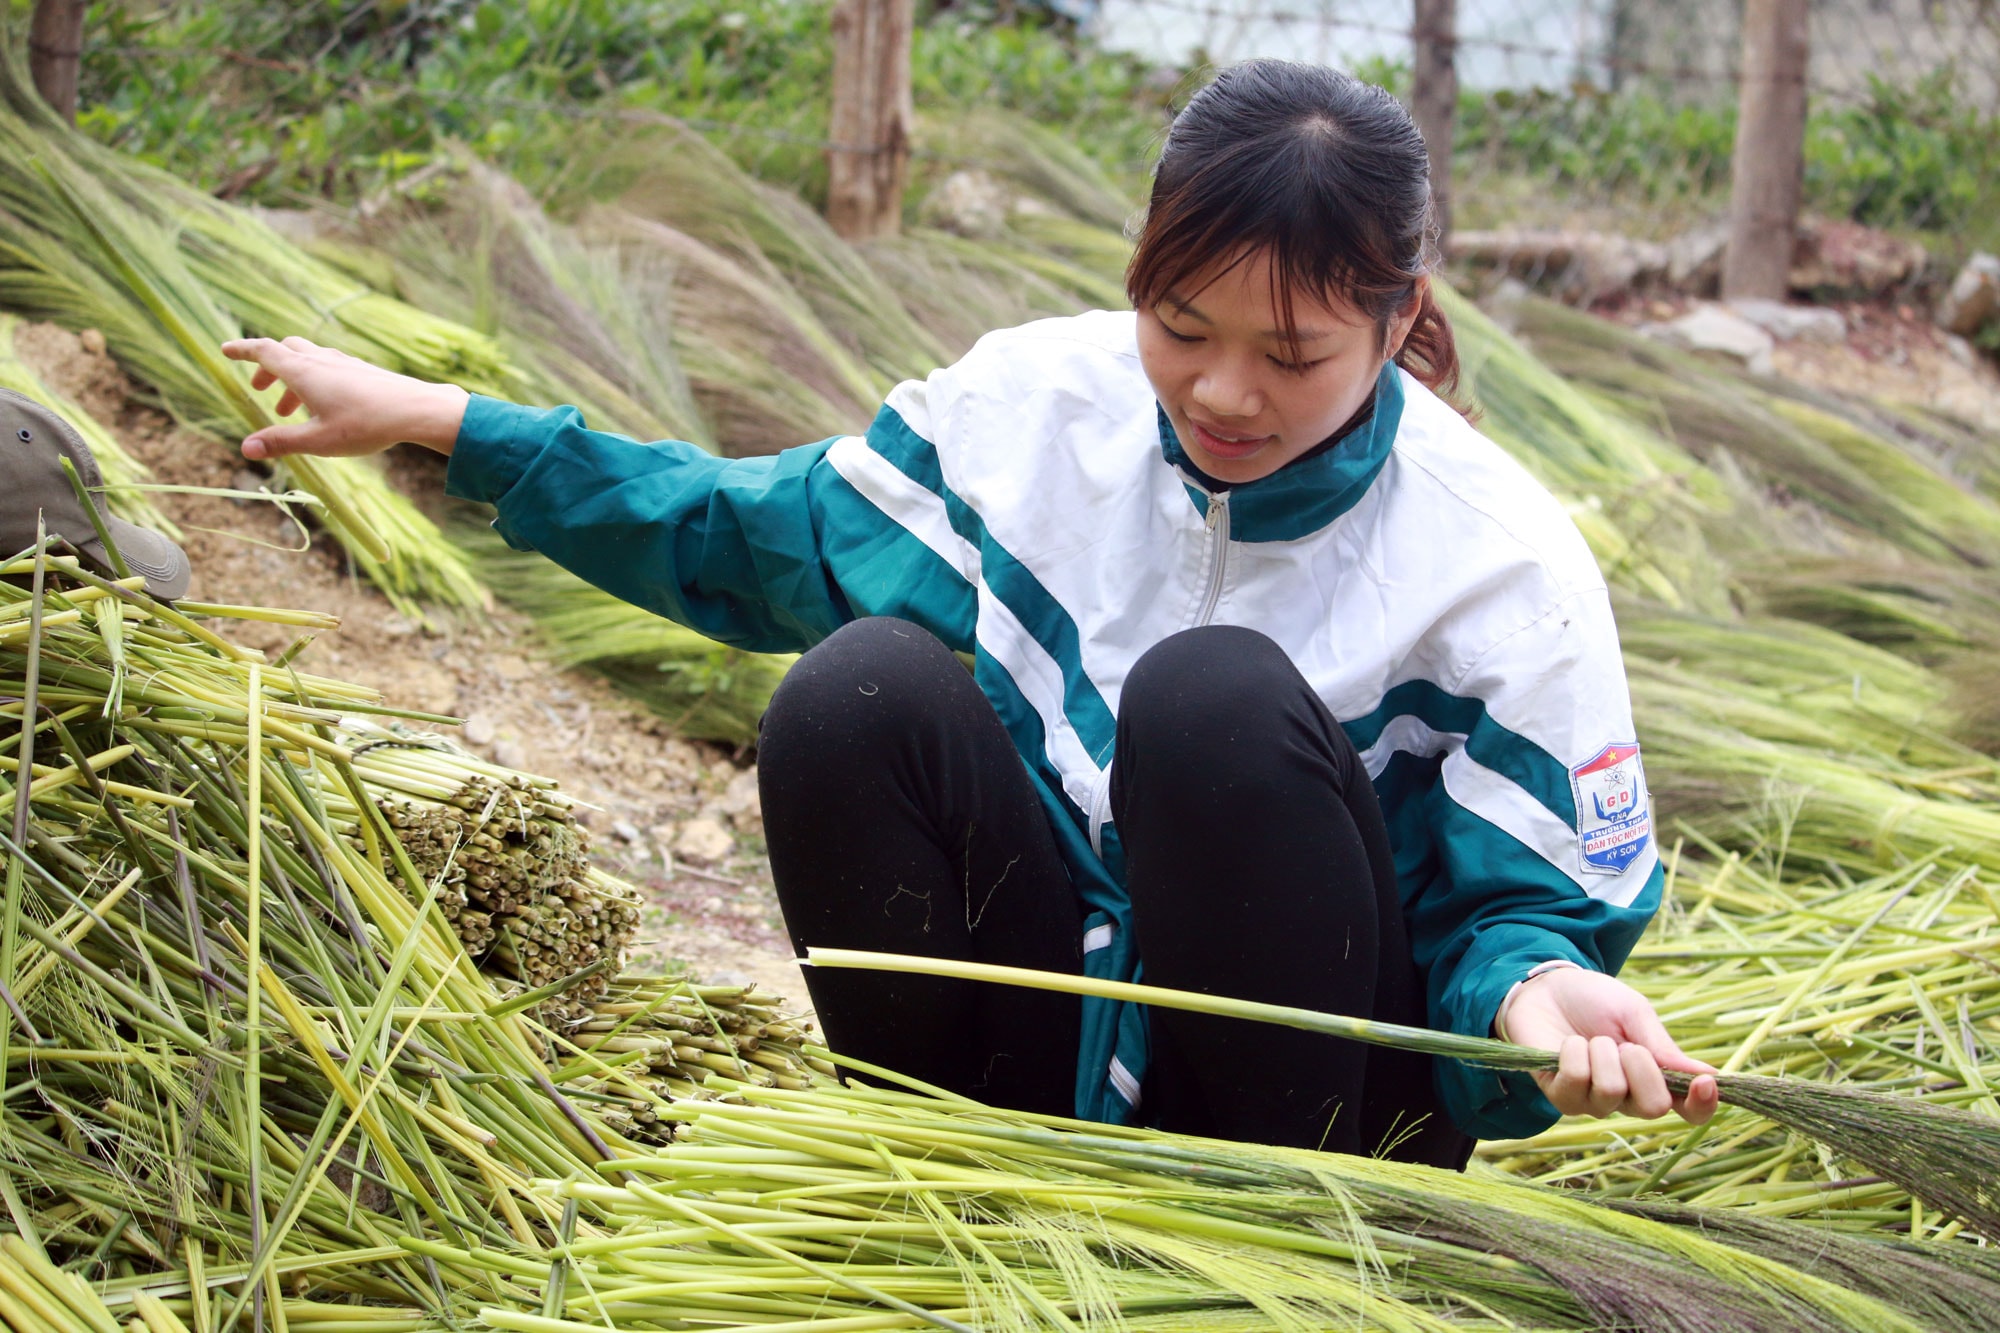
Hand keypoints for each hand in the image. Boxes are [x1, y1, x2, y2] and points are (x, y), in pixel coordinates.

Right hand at [221, 336, 468, 459]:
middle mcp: (321, 360)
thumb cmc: (367, 425)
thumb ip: (281, 442)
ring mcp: (344, 363)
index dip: (242, 350)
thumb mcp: (318, 440)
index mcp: (304, 371)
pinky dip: (315, 381)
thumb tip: (245, 449)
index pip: (264, 351)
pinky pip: (329, 368)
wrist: (417, 409)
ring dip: (291, 379)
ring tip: (288, 411)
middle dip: (267, 368)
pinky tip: (325, 405)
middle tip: (259, 391)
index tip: (225, 351)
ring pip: (308, 360)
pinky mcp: (363, 371)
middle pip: (285, 351)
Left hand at [1500, 968, 1718, 1124]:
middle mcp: (1628, 1098)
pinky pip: (1576, 1081)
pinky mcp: (1560, 1095)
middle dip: (1641, 1067)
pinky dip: (1574, 1052)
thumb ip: (1663, 1047)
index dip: (1701, 1105)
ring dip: (1603, 1052)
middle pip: (1653, 1108)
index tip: (1704, 1082)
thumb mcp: (1635, 1014)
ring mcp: (1593, 1101)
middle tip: (1625, 1044)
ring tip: (1592, 1038)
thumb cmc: (1594, 1001)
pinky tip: (1569, 1044)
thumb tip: (1709, 1074)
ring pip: (1612, 1092)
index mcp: (1655, 1078)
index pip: (1689, 1111)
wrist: (1545, 988)